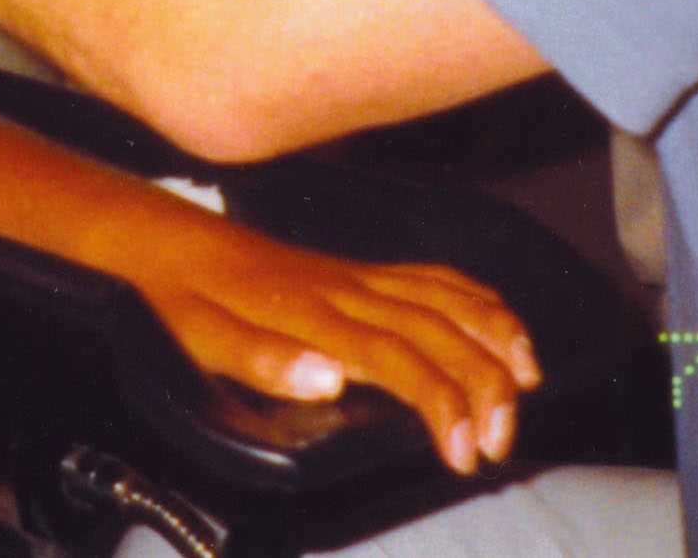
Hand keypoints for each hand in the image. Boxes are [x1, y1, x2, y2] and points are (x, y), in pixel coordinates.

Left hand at [110, 208, 539, 477]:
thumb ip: (264, 362)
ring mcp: (361, 276)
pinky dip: (479, 301)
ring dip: (496, 340)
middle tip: (498, 443)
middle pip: (442, 332)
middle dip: (486, 387)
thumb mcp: (203, 342)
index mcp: (315, 315)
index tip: (462, 452)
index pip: (401, 359)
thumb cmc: (185, 301)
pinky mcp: (362, 272)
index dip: (443, 404)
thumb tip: (328, 381)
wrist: (172, 245)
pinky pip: (435, 277)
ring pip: (449, 298)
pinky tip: (499, 329)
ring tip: (526, 389)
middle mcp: (349, 290)